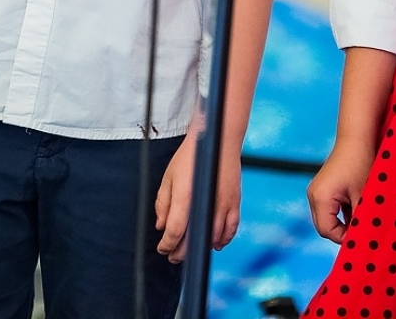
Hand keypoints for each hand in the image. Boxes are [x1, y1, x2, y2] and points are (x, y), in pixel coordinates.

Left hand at [153, 130, 241, 262]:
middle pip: (193, 239)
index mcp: (185, 197)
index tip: (162, 248)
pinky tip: (216, 244)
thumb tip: (161, 224)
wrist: (216, 140)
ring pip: (212, 237)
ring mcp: (223, 204)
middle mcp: (205, 203)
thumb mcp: (169, 176)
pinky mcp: (235, 202)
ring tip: (191, 251)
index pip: (175, 231)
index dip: (167, 244)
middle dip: (181, 252)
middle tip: (173, 256)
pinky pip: (231, 229)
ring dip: (201, 247)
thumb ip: (163, 203)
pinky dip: (224, 239)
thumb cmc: (191, 155)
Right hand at [306, 137, 373, 243]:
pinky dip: (341, 213)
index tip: (363, 235)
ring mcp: (316, 191)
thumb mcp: (362, 196)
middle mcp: (313, 195)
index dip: (344, 238)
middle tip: (362, 229)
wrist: (356, 139)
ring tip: (361, 217)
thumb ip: (359, 220)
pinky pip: (328, 209)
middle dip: (342, 232)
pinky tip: (357, 208)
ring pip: (326, 218)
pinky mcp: (321, 188)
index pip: (327, 231)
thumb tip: (362, 240)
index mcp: (320, 198)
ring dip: (343, 222)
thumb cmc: (360, 165)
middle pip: (324, 227)